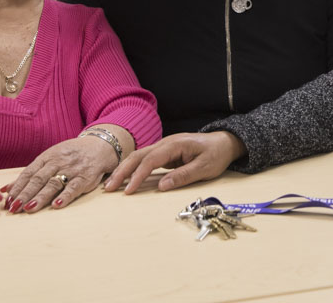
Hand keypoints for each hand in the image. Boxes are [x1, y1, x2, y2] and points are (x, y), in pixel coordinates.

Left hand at [1, 134, 118, 213]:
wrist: (100, 145)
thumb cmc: (71, 154)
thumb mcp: (50, 158)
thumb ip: (30, 174)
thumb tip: (6, 189)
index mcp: (47, 157)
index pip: (29, 173)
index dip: (17, 187)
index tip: (7, 201)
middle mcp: (58, 162)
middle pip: (38, 179)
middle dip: (25, 194)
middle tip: (14, 208)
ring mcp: (72, 169)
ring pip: (54, 184)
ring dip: (41, 197)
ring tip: (29, 209)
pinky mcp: (86, 177)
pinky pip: (74, 187)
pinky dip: (65, 196)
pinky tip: (57, 205)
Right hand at [104, 132, 245, 193]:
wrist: (224, 142)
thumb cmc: (216, 154)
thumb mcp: (204, 168)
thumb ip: (183, 176)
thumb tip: (161, 186)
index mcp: (175, 145)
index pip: (151, 160)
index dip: (138, 176)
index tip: (128, 191)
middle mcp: (166, 143)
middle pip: (138, 155)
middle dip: (122, 171)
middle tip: (108, 188)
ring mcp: (164, 147)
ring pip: (138, 156)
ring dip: (124, 170)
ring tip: (110, 185)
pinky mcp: (164, 153)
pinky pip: (144, 160)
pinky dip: (132, 168)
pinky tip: (124, 178)